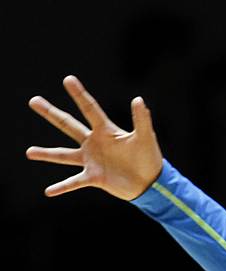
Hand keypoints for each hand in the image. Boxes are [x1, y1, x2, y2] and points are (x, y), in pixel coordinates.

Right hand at [26, 75, 162, 200]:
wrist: (151, 182)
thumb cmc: (149, 157)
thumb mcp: (145, 137)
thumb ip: (141, 120)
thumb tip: (138, 99)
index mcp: (106, 131)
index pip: (90, 109)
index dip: (79, 94)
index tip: (68, 79)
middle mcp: (94, 143)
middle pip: (68, 125)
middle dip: (51, 113)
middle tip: (33, 100)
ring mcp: (91, 160)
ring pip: (64, 155)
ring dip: (47, 154)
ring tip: (29, 152)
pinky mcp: (94, 177)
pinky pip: (74, 182)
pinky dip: (62, 187)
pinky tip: (49, 191)